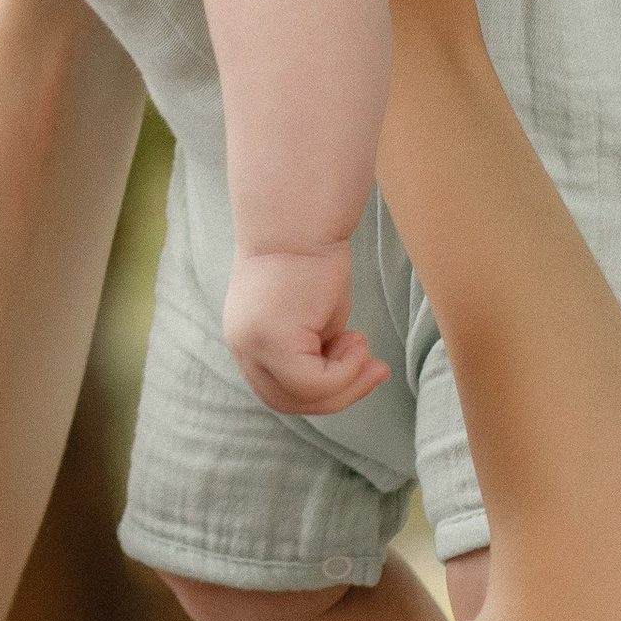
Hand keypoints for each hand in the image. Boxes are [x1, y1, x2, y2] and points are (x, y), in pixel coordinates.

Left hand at [223, 243, 388, 415]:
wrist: (301, 218)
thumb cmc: (313, 257)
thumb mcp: (313, 317)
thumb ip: (316, 351)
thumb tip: (337, 382)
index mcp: (248, 340)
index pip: (280, 390)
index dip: (324, 390)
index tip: (363, 364)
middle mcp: (243, 346)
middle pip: (286, 401)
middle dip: (338, 395)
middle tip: (376, 370)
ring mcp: (251, 346)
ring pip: (300, 397)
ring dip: (345, 383)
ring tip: (366, 349)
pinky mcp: (270, 341)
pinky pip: (312, 383)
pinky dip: (343, 371)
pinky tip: (357, 338)